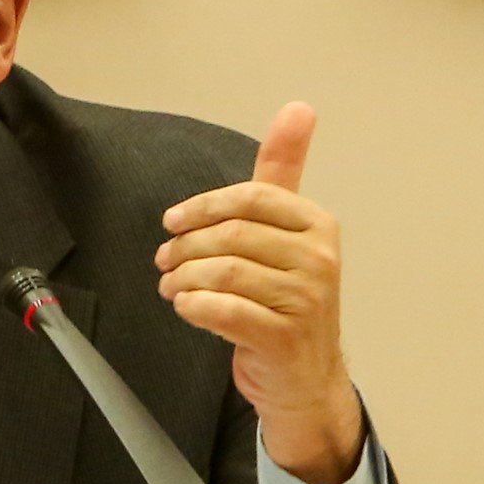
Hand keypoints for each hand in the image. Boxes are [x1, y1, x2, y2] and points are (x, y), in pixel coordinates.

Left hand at [155, 103, 363, 483]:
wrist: (302, 376)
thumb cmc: (285, 299)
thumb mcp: (284, 232)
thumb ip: (282, 173)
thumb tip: (298, 107)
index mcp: (317, 226)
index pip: (251, 198)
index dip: (201, 207)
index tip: (172, 222)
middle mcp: (319, 259)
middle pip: (230, 235)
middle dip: (184, 247)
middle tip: (164, 262)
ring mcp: (306, 300)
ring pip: (222, 272)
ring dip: (182, 278)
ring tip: (171, 286)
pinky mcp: (284, 337)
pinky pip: (223, 310)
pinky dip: (194, 306)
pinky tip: (188, 308)